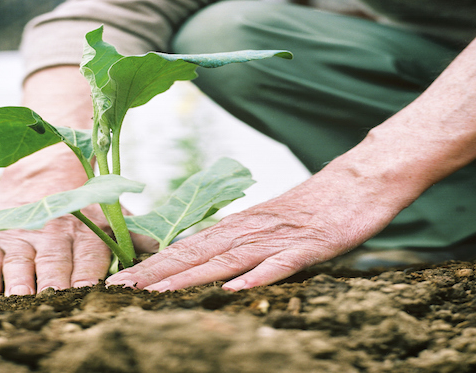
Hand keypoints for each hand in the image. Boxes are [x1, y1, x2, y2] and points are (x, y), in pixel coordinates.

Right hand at [0, 143, 155, 295]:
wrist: (42, 167)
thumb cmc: (84, 201)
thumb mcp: (111, 215)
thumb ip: (136, 236)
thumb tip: (167, 252)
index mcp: (85, 230)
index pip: (89, 258)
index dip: (90, 276)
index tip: (91, 294)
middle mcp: (53, 231)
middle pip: (55, 263)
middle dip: (56, 284)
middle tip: (55, 303)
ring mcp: (21, 232)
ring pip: (22, 262)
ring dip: (22, 281)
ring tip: (21, 298)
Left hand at [106, 154, 417, 291]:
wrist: (357, 182)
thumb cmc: (313, 207)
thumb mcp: (269, 227)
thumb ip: (240, 244)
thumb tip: (209, 267)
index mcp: (239, 226)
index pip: (187, 247)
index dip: (153, 265)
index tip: (120, 281)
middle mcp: (250, 230)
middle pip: (197, 253)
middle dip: (156, 273)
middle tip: (118, 289)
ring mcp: (279, 238)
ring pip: (227, 259)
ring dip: (190, 277)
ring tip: (156, 294)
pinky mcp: (310, 245)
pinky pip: (280, 263)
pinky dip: (256, 276)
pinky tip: (233, 290)